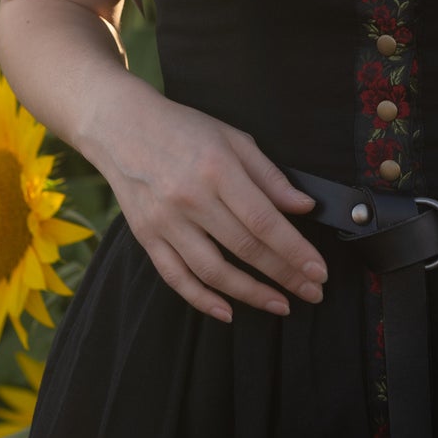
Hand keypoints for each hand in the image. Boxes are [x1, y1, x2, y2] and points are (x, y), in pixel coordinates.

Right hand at [107, 91, 327, 320]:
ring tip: (280, 304)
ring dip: (250, 294)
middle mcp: (190, 198)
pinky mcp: (146, 236)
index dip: (295, 250)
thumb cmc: (182, 128)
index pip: (264, 221)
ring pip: (213, 270)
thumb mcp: (233, 138)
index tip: (318, 271)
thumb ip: (269, 176)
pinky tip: (227, 311)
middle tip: (312, 292)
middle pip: (244, 248)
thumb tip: (303, 207)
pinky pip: (175, 277)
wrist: (119, 126)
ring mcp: (165, 221)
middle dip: (284, 275)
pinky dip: (201, 299)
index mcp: (217, 169)